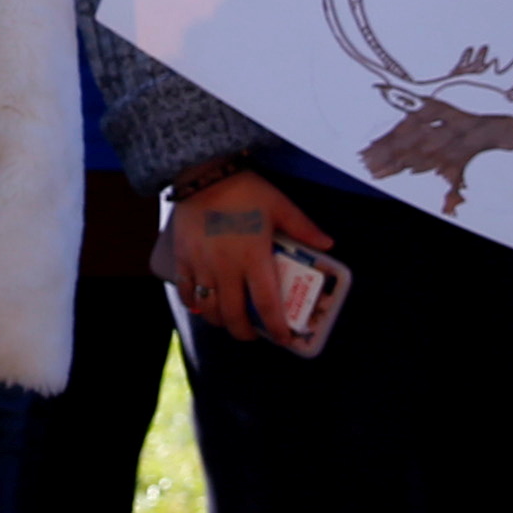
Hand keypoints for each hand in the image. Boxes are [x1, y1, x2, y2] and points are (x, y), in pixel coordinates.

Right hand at [157, 167, 333, 345]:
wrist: (204, 174)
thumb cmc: (245, 190)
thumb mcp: (279, 205)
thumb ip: (303, 227)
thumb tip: (329, 244)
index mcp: (253, 257)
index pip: (266, 303)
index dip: (276, 327)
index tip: (283, 338)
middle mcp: (226, 268)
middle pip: (233, 315)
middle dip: (244, 332)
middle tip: (253, 334)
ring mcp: (201, 266)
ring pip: (208, 309)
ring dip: (220, 321)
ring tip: (229, 320)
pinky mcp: (183, 259)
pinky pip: (185, 292)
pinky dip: (193, 305)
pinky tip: (202, 305)